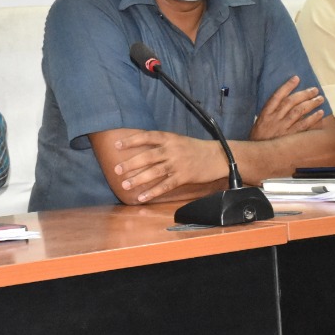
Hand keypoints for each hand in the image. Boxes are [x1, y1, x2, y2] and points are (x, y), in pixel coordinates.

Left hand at [113, 130, 228, 202]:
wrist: (217, 156)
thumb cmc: (195, 148)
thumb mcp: (178, 140)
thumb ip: (162, 143)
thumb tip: (141, 147)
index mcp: (170, 138)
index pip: (147, 137)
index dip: (131, 141)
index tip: (117, 145)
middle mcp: (172, 150)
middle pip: (148, 156)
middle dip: (131, 163)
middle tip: (116, 170)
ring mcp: (178, 164)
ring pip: (154, 172)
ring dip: (138, 179)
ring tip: (125, 185)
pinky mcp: (183, 177)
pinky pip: (165, 185)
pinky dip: (152, 192)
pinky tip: (142, 197)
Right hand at [248, 75, 325, 140]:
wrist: (258, 155)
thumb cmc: (259, 137)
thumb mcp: (260, 121)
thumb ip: (272, 111)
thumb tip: (285, 98)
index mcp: (266, 113)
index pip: (277, 96)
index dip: (287, 86)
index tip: (296, 78)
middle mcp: (275, 118)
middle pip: (291, 102)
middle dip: (304, 94)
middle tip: (314, 89)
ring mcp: (283, 127)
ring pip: (298, 112)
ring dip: (311, 104)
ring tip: (320, 99)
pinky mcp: (290, 136)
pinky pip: (303, 125)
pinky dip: (312, 118)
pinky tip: (320, 113)